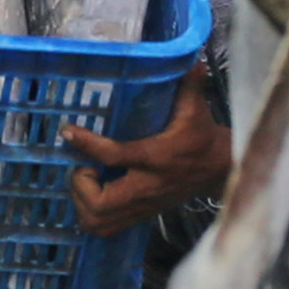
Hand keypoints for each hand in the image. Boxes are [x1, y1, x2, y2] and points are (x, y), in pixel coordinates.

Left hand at [65, 86, 230, 234]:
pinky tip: (93, 195)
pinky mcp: (141, 215)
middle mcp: (146, 186)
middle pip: (100, 203)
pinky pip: (106, 228)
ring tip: (87, 181)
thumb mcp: (196, 111)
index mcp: (155, 157)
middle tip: (82, 166)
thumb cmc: (202, 138)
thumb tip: (193, 60)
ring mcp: (142, 205)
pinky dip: (91, 216)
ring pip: (98, 221)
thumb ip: (190, 86)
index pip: (115, 155)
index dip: (86, 144)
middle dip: (80, 184)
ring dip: (82, 202)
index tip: (68, 131)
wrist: (221, 169)